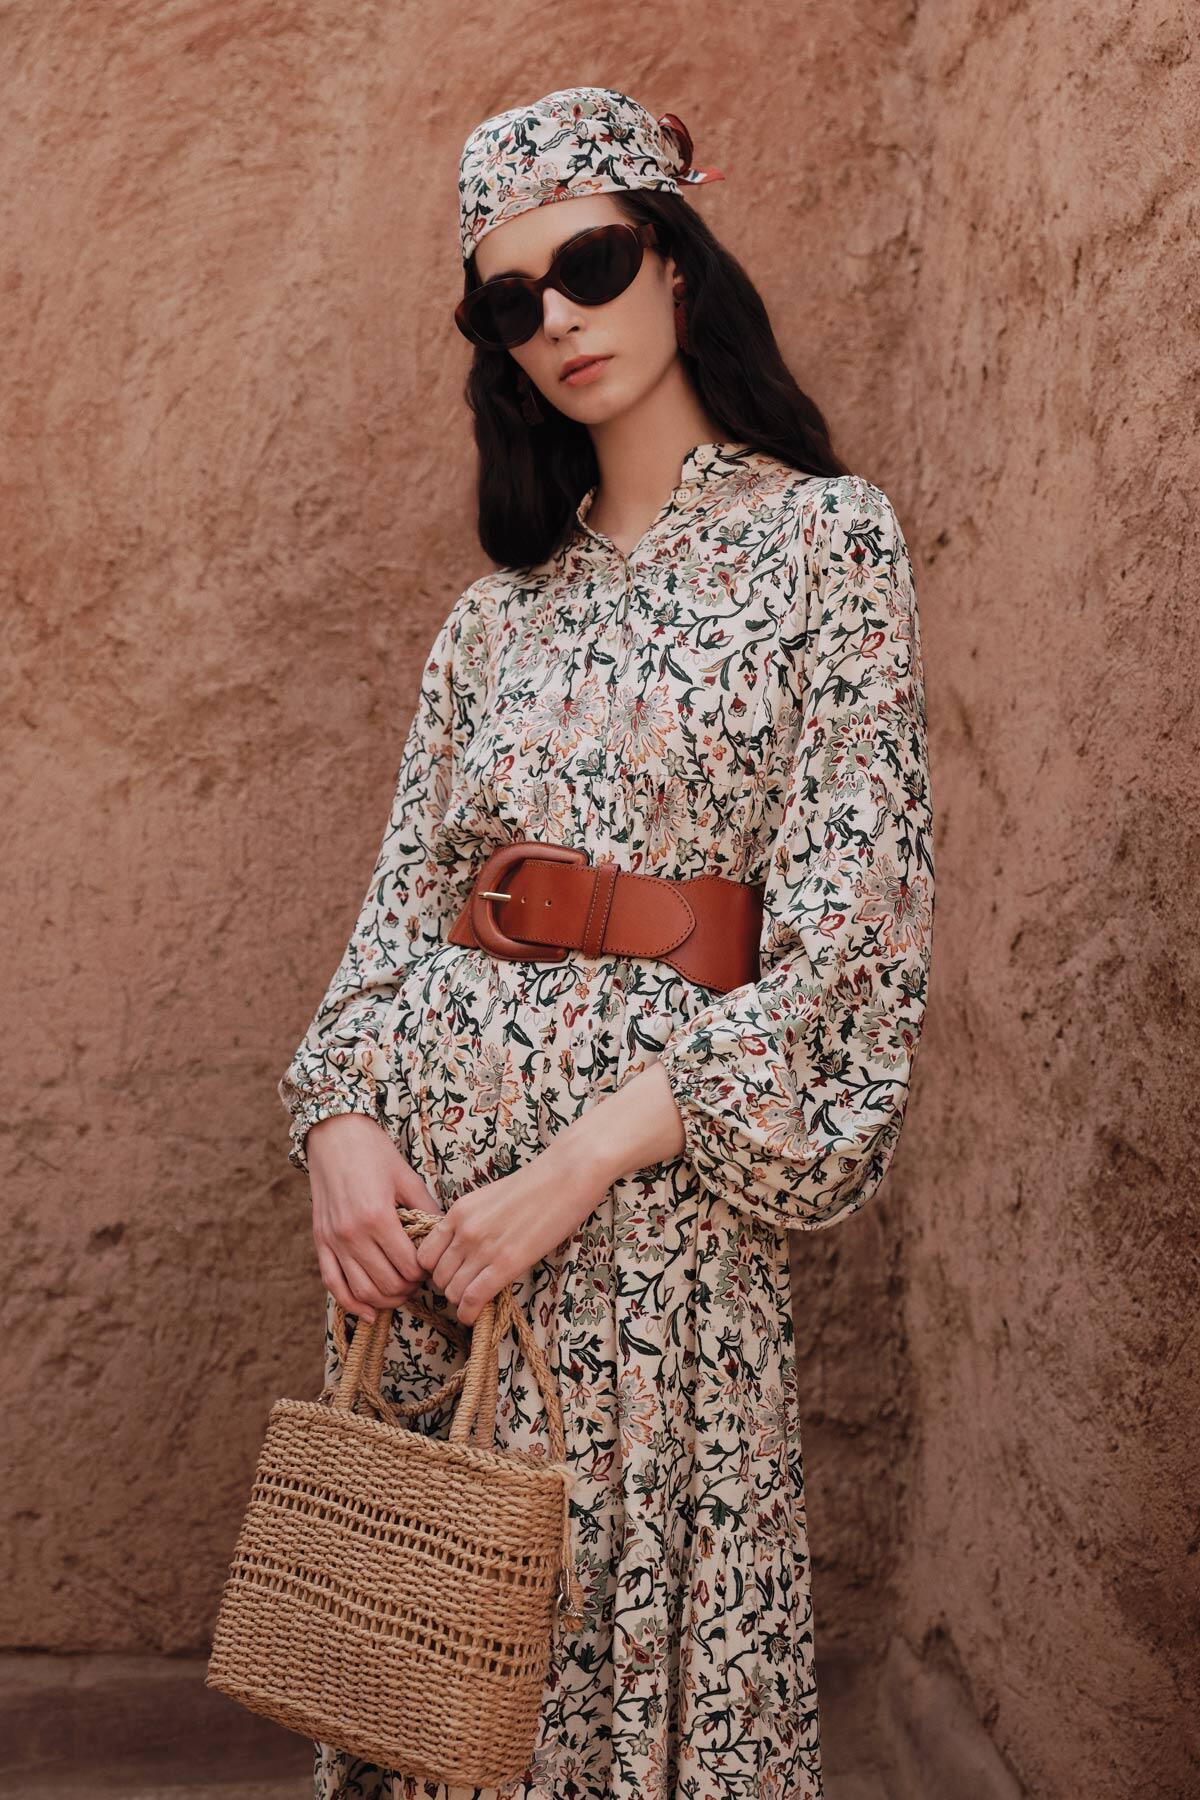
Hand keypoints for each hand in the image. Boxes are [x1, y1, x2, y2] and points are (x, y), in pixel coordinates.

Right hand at [306, 1112, 441, 1322]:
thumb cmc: (373, 1152)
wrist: (333, 1134)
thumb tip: (447, 1236)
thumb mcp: (407, 1177)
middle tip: (420, 1280)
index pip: (409, 1266)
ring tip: (401, 1292)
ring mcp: (333, 1240)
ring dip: (386, 1299)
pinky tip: (369, 1312)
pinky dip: (351, 1304)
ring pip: (362, 1291)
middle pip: (387, 1284)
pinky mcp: (320, 1241)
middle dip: (409, 1288)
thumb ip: (426, 1210)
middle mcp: (353, 1234)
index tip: (432, 1266)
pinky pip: (333, 1284)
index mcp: (378, 1217)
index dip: (425, 1273)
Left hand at [415, 1134, 612, 1325]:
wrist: (565, 1177)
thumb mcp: (488, 1199)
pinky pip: (473, 1299)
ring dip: (461, 1301)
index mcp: (458, 1212)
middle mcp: (464, 1231)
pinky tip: (475, 1316)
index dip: (436, 1269)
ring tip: (476, 1299)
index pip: (424, 1255)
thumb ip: (470, 1223)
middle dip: (450, 1287)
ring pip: (452, 1292)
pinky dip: (469, 1314)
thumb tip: (462, 1250)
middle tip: (468, 1288)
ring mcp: (483, 1248)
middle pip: (437, 1277)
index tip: (452, 1273)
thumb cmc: (534, 1186)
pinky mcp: (506, 1263)